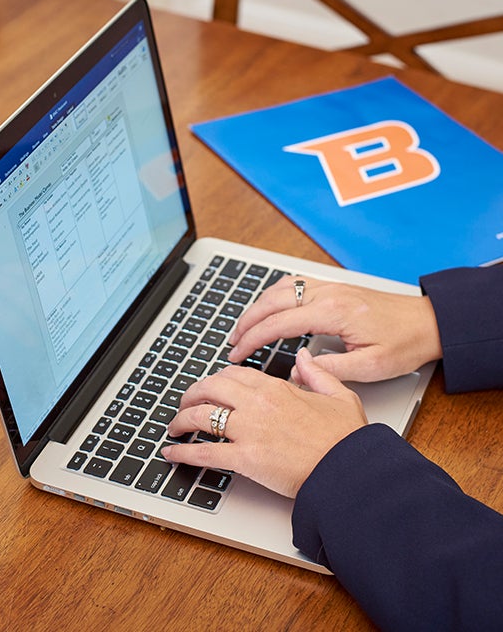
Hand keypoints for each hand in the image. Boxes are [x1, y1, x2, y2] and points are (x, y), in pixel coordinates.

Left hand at [162, 349, 366, 498]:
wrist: (350, 471)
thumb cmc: (346, 439)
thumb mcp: (339, 395)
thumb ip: (317, 373)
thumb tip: (303, 357)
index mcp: (276, 388)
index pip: (233, 374)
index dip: (215, 380)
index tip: (210, 387)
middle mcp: (257, 404)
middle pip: (209, 389)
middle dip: (191, 395)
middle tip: (184, 404)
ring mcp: (249, 430)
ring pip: (201, 416)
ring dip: (181, 420)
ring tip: (174, 427)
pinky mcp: (246, 458)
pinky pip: (204, 452)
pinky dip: (183, 453)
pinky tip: (172, 454)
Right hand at [228, 276, 441, 382]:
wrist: (428, 321)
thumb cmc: (404, 342)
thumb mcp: (370, 366)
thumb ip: (329, 370)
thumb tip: (296, 374)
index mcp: (332, 312)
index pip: (278, 323)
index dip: (252, 339)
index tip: (236, 352)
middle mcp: (326, 293)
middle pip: (271, 301)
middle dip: (246, 321)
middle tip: (231, 342)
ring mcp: (328, 286)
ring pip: (279, 289)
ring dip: (256, 307)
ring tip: (242, 327)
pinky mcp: (332, 287)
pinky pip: (292, 284)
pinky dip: (272, 295)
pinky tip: (267, 307)